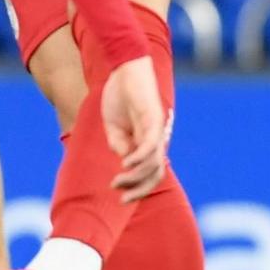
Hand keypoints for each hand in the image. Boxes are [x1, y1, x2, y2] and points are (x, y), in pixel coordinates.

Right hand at [101, 57, 167, 202]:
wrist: (123, 70)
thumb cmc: (119, 96)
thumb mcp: (113, 127)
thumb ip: (119, 144)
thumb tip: (124, 161)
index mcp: (146, 143)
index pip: (148, 174)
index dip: (138, 189)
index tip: (121, 199)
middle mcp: (155, 140)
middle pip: (155, 174)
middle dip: (140, 190)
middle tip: (122, 199)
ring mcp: (156, 131)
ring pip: (153, 163)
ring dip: (135, 176)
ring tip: (118, 181)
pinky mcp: (153, 120)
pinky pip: (149, 145)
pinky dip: (140, 157)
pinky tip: (125, 164)